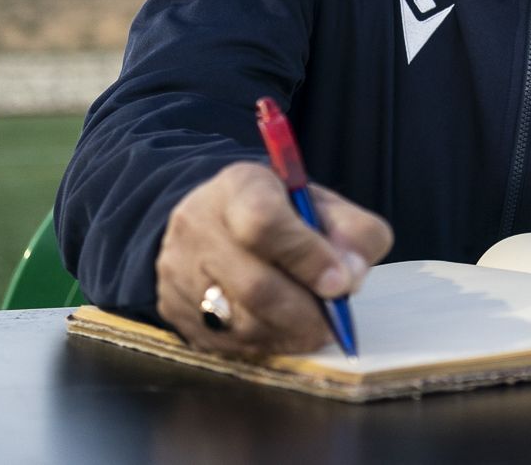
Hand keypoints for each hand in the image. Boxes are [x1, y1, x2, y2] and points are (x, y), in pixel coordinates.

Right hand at [156, 160, 392, 355]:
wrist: (214, 221)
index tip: (341, 282)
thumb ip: (353, 232)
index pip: (265, 223)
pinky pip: (231, 344)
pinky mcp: (177, 313)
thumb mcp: (322, 203)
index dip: (307, 257)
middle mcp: (199, 227)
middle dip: (307, 310)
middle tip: (336, 316)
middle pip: (255, 285)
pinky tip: (288, 330)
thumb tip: (352, 276)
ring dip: (293, 331)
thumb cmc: (281, 213)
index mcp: (239, 186)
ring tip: (317, 322)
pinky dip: (271, 343)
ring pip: (244, 324)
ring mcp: (180, 273)